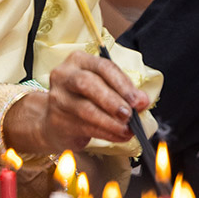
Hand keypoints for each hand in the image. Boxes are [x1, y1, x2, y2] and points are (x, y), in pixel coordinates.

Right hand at [9, 52, 148, 153]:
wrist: (56, 120)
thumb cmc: (84, 98)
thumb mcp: (103, 87)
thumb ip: (123, 91)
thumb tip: (142, 101)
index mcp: (79, 60)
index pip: (103, 67)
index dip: (122, 83)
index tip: (138, 100)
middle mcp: (64, 75)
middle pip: (88, 84)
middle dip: (112, 101)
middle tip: (129, 115)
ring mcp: (58, 98)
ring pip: (86, 109)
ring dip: (111, 122)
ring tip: (126, 130)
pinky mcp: (57, 120)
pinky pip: (85, 127)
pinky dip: (106, 133)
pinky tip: (118, 136)